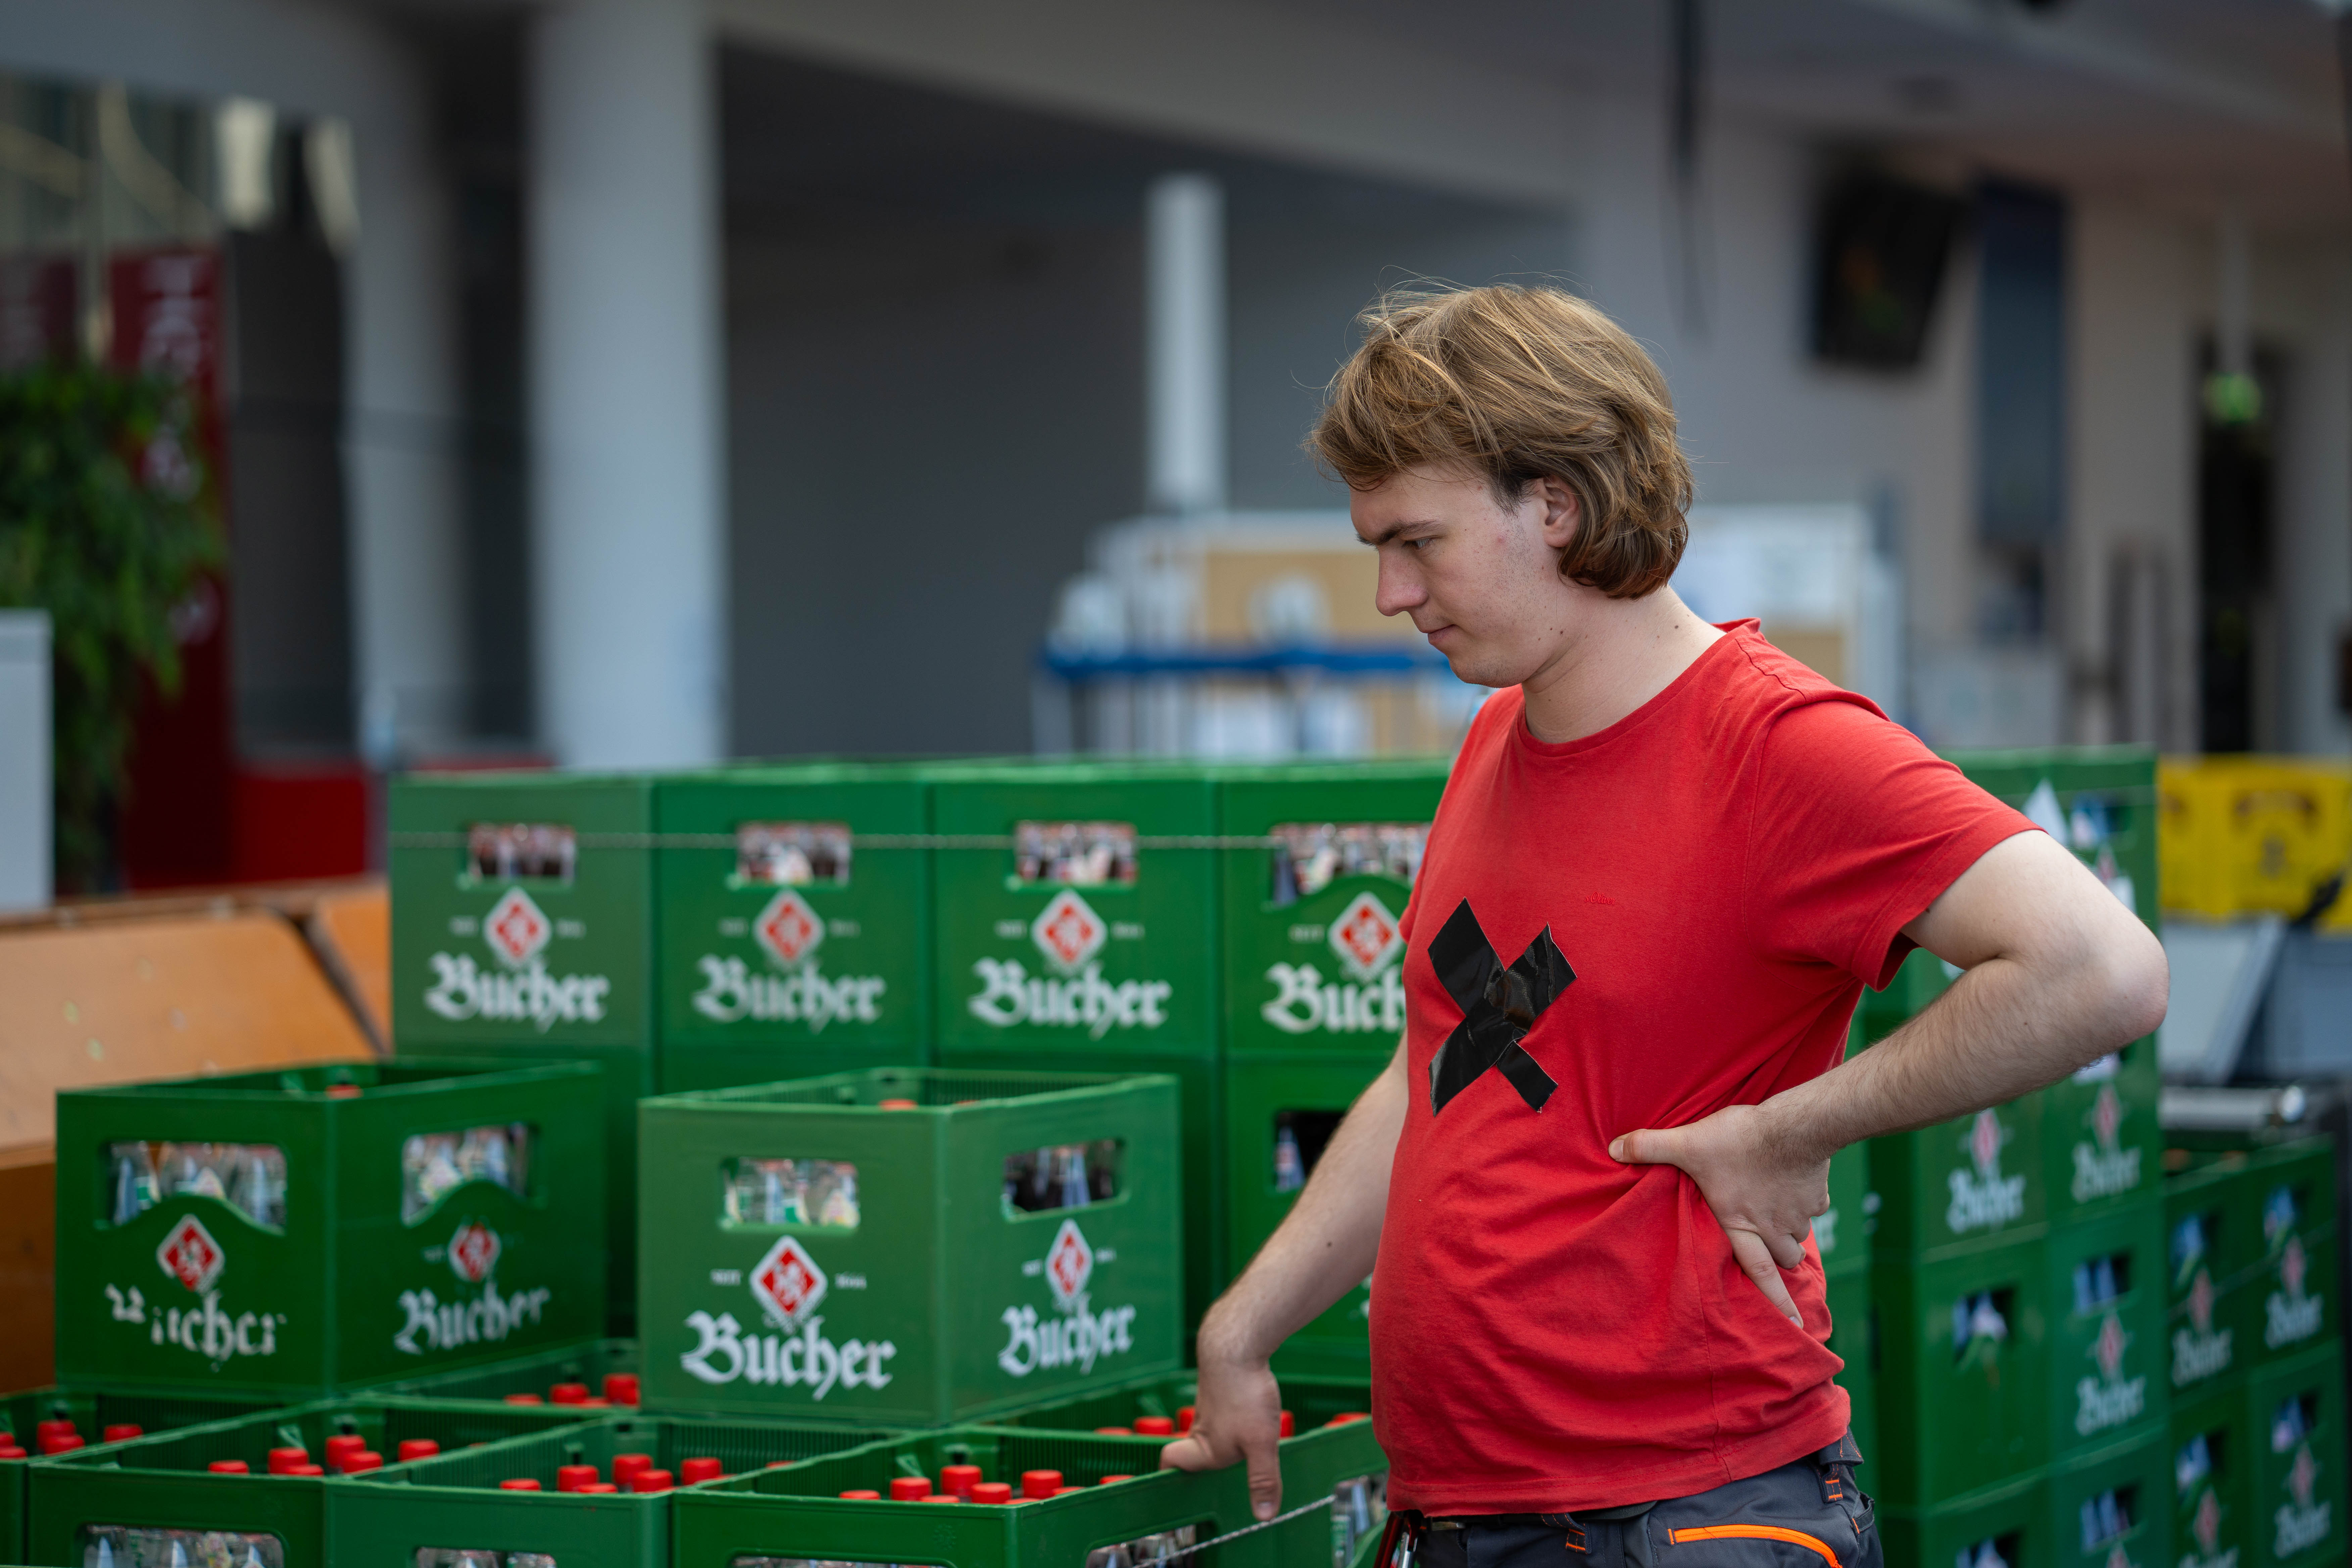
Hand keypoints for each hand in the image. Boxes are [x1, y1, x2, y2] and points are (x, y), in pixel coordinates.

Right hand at [1159, 1342, 1283, 1520]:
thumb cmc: (1243, 1394)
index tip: (1171, 1484)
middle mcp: (1201, 1426)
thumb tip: (1264, 1517)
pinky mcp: (1220, 1384)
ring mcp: (1209, 1403)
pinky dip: (1232, 1413)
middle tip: (1221, 1472)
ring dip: (1221, 1436)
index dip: (1170, 1473)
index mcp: (1204, 1447)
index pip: (1172, 1462)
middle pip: (1194, 1448)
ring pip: (1209, 1426)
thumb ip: (1263, 1479)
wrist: (1236, 1345)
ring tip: (1242, 1445)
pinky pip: (1222, 1407)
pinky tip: (1249, 1409)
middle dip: (1205, 1461)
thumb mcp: (1261, 1442)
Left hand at [1609, 1102, 1829, 1325]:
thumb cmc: (1739, 1140)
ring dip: (1791, 1231)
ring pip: (1800, 1236)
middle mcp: (1772, 1227)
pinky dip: (1807, 1200)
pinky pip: (1815, 1206)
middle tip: (1777, 1256)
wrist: (1794, 1127)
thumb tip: (1613, 1148)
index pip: (1757, 1273)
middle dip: (1782, 1261)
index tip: (1794, 1324)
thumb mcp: (1687, 1142)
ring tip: (1779, 1214)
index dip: (1774, 1301)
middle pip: (1784, 1259)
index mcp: (1739, 1224)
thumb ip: (1649, 1146)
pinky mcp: (1817, 1196)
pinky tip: (1796, 1182)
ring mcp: (1798, 1214)